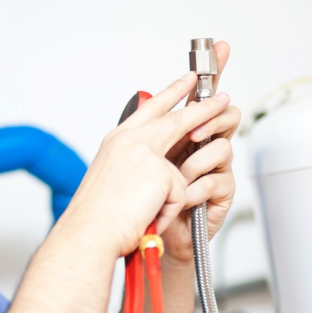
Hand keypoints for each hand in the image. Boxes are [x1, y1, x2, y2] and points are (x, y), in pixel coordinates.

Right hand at [59, 72, 231, 259]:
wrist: (89, 231)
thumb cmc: (96, 215)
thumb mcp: (111, 179)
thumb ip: (133, 164)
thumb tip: (156, 167)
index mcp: (116, 140)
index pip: (148, 109)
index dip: (169, 94)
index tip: (186, 81)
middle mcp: (130, 140)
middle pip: (175, 118)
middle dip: (203, 107)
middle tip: (222, 97)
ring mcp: (146, 152)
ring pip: (183, 163)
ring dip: (182, 176)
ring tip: (168, 185)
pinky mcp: (162, 172)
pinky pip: (180, 192)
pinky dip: (168, 209)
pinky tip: (149, 215)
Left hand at [161, 41, 240, 263]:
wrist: (146, 236)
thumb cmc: (142, 198)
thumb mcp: (139, 156)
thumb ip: (150, 128)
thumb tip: (147, 98)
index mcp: (181, 132)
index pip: (200, 96)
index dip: (212, 72)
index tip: (219, 47)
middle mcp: (202, 146)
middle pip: (225, 114)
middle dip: (211, 118)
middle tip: (194, 132)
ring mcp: (214, 168)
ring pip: (222, 147)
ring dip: (194, 164)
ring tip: (176, 181)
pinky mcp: (221, 194)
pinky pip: (216, 180)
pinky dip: (194, 191)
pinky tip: (181, 200)